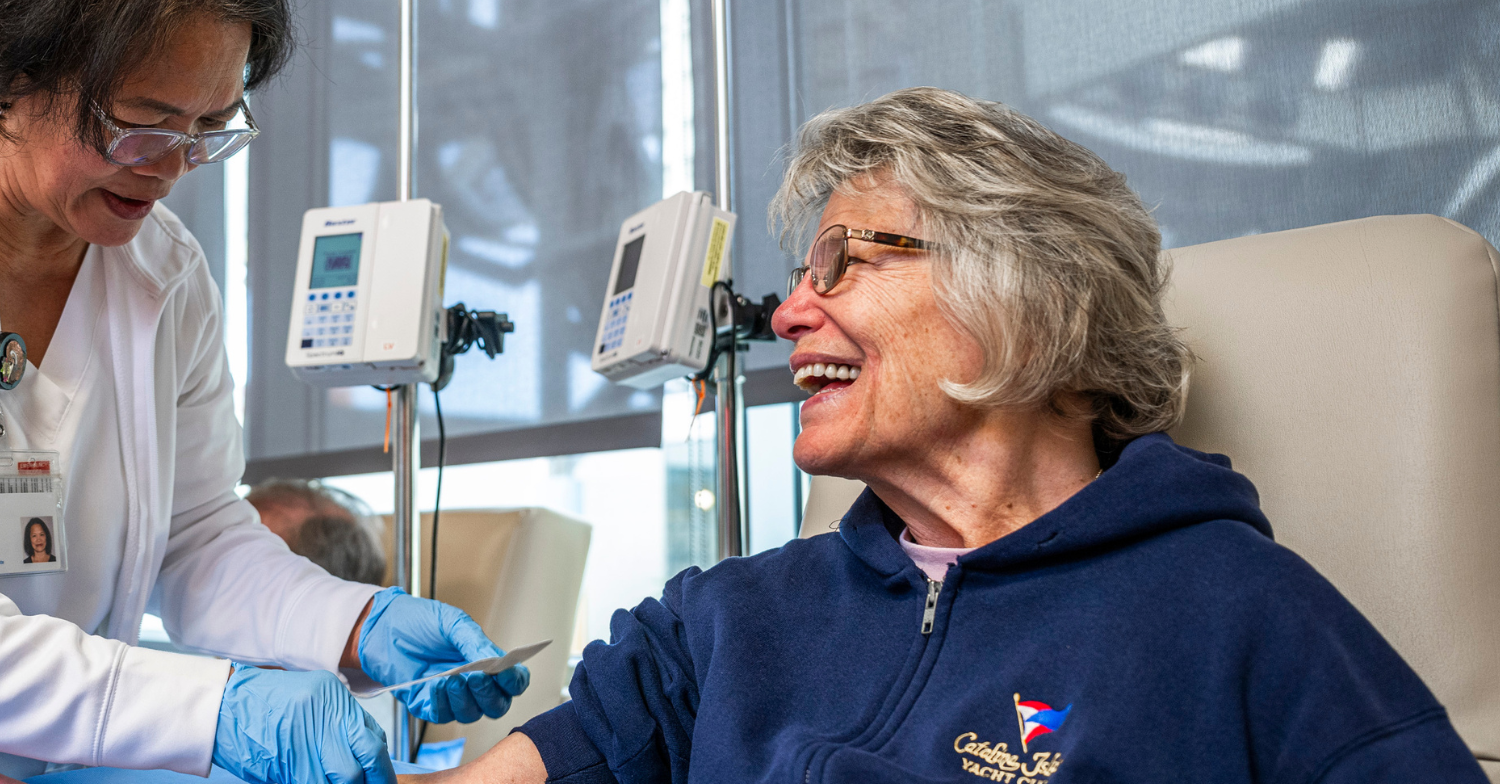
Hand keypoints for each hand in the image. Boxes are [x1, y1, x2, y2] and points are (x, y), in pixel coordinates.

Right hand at [214, 663, 394, 783]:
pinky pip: (316, 782)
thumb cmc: (262, 706)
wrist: (221, 707)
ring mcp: (308, 735)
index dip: (381, 765)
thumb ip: (338, 726)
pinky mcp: (289, 758)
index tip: (382, 779)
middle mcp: (326, 712)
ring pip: (343, 776)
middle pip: (366, 756)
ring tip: (339, 783)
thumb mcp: (309, 702)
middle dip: (372, 779)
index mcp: (334, 696)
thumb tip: (367, 757)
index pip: (374, 737)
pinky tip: (316, 781)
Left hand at [358, 587, 529, 723]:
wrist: (380, 629)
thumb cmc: (418, 621)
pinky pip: (443, 715)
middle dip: (489, 694)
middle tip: (476, 677)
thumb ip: (476, 642)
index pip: (513, 681)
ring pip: (471, 714)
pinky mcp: (429, 706)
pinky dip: (442, 702)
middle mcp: (473, 683)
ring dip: (464, 699)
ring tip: (452, 678)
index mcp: (486, 660)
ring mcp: (452, 697)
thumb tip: (497, 660)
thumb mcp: (452, 623)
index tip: (505, 673)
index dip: (514, 681)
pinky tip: (434, 685)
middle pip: (497, 705)